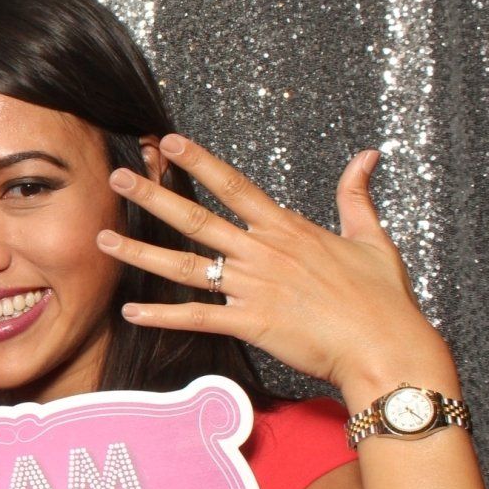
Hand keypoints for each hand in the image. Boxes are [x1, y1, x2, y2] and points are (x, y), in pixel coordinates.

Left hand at [100, 136, 454, 404]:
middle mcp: (262, 252)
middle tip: (115, 179)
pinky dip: (162, 315)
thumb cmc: (382, 298)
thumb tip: (366, 157)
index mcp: (286, 229)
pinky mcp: (250, 323)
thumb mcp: (372, 238)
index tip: (169, 142)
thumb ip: (357, 196)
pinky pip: (196, 318)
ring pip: (184, 266)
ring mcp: (253, 287)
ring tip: (102, 240)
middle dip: (152, 196)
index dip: (199, 162)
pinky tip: (130, 311)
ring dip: (140, 253)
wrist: (385, 346)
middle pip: (196, 218)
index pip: (234, 186)